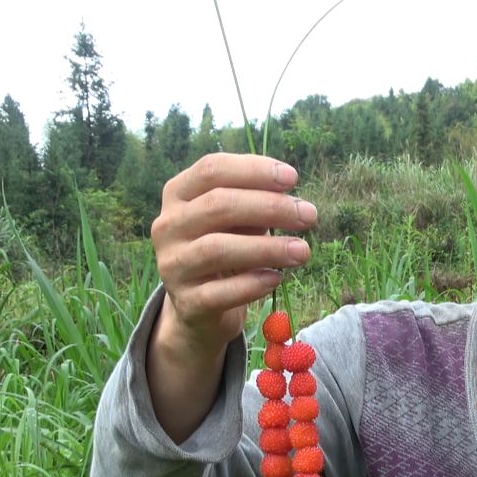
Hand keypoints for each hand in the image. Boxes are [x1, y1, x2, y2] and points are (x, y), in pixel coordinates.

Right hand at [150, 153, 317, 357]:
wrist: (201, 306)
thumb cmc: (225, 247)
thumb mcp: (236, 220)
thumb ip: (256, 203)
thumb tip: (292, 198)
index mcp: (178, 194)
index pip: (212, 169)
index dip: (254, 170)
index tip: (293, 178)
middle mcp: (168, 226)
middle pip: (218, 205)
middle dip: (270, 207)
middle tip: (308, 215)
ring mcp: (172, 265)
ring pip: (218, 249)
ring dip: (267, 248)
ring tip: (303, 251)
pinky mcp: (186, 303)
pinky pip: (221, 292)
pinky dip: (253, 284)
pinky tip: (277, 278)